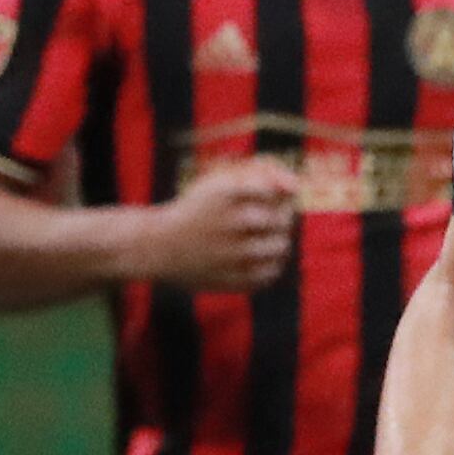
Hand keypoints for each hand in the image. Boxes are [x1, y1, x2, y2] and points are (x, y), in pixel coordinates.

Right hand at [143, 155, 299, 292]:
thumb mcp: (222, 183)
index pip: (275, 190)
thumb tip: (297, 186)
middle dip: (279, 218)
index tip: (258, 201)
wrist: (157, 247)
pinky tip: (251, 259)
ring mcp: (230, 254)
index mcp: (224, 192)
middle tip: (257, 221)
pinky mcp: (231, 279)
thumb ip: (263, 175)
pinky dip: (268, 265)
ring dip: (275, 241)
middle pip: (282, 218)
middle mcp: (228, 221)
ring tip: (255, 239)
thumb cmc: (200, 210)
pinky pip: (270, 273)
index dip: (274, 196)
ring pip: (280, 246)